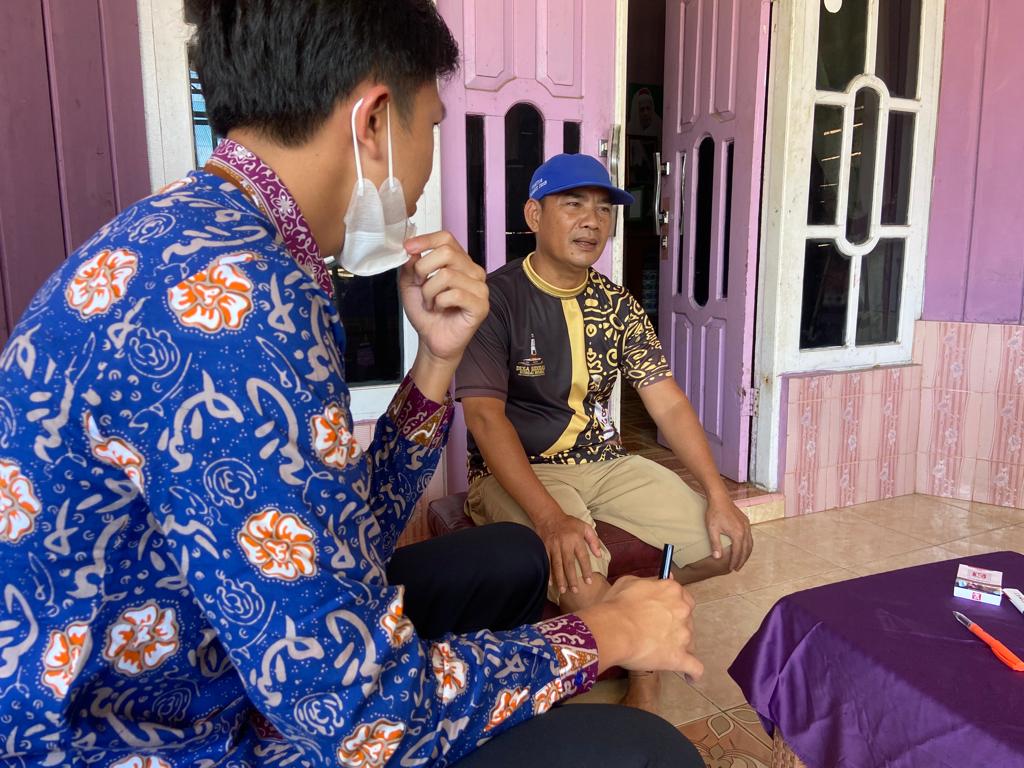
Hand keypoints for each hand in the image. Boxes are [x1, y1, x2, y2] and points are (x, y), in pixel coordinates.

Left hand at [399, 231, 487, 363]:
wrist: (432, 340)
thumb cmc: (427, 313)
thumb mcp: (410, 284)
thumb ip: (410, 265)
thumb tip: (412, 249)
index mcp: (459, 262)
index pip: (446, 238)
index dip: (426, 240)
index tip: (408, 247)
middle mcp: (472, 271)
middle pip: (446, 253)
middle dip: (423, 269)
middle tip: (420, 285)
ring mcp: (480, 288)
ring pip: (447, 275)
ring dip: (429, 292)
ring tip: (430, 303)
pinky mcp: (481, 305)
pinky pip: (455, 294)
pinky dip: (440, 303)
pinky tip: (440, 309)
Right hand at [535, 510, 603, 595]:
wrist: (549, 516)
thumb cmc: (569, 523)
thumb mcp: (585, 527)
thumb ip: (593, 540)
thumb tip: (599, 555)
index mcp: (576, 539)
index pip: (583, 557)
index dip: (586, 570)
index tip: (588, 581)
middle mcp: (564, 543)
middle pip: (568, 564)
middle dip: (572, 579)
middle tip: (575, 591)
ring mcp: (553, 546)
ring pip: (557, 565)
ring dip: (560, 579)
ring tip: (563, 590)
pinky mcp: (544, 547)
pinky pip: (546, 562)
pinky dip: (548, 573)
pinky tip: (550, 583)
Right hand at [592, 576, 702, 677]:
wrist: (613, 630)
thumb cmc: (616, 606)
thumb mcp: (629, 582)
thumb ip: (649, 582)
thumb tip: (656, 583)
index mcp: (672, 590)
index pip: (683, 596)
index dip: (673, 604)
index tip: (664, 609)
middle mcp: (683, 610)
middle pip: (688, 618)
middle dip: (676, 624)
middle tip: (658, 630)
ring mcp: (684, 635)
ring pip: (690, 641)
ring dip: (680, 645)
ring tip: (664, 651)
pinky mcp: (680, 657)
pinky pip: (695, 668)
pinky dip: (693, 672)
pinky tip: (690, 676)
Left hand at [705, 494, 752, 570]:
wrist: (720, 498)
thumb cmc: (714, 513)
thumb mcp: (712, 529)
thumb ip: (715, 544)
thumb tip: (717, 558)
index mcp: (738, 534)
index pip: (737, 552)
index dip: (734, 562)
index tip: (731, 569)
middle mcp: (745, 531)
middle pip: (746, 550)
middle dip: (742, 560)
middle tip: (737, 569)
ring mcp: (747, 526)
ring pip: (750, 544)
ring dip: (746, 554)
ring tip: (741, 561)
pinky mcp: (746, 522)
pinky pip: (749, 537)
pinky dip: (748, 545)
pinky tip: (743, 548)